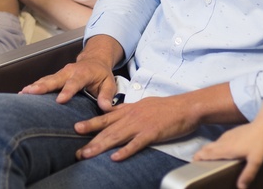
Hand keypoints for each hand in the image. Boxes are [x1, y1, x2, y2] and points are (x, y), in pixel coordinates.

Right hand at [20, 55, 116, 105]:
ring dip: (34, 86)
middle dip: (42, 86)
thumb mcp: (109, 83)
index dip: (67, 91)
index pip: (74, 83)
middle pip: (55, 79)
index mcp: (83, 73)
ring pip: (46, 79)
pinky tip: (23, 94)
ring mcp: (61, 73)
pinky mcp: (55, 77)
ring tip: (22, 94)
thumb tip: (106, 108)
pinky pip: (43, 81)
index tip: (60, 100)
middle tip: (31, 92)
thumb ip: (107, 95)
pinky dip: (34, 86)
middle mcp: (70, 72)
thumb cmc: (102, 74)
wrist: (94, 60)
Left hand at [74, 95, 200, 161]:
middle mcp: (132, 116)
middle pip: (107, 129)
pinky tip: (115, 158)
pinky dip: (125, 151)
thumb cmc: (167, 107)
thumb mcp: (144, 105)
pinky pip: (136, 143)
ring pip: (116, 136)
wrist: (186, 106)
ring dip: (100, 146)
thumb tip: (116, 113)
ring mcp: (141, 124)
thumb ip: (129, 110)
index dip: (91, 123)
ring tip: (87, 155)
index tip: (76, 128)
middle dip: (90, 140)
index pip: (106, 117)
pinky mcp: (152, 133)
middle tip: (77, 151)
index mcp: (130, 109)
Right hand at [195, 123, 262, 188]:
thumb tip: (241, 187)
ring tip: (206, 157)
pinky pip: (219, 141)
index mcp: (226, 149)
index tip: (193, 162)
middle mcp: (224, 141)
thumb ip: (247, 174)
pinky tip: (221, 150)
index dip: (198, 157)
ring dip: (207, 150)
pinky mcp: (232, 133)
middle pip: (207, 148)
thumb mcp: (256, 161)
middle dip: (200, 154)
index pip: (207, 153)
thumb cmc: (260, 142)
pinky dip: (215, 146)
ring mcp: (227, 136)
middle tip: (196, 161)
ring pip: (213, 144)